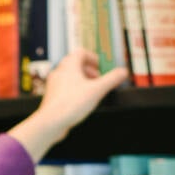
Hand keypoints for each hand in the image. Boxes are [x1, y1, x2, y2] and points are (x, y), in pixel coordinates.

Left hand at [8, 48, 128, 163]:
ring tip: (91, 90)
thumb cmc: (70, 104)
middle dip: (89, 70)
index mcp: (69, 66)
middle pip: (75, 64)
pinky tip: (80, 102)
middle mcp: (59, 72)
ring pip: (69, 77)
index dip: (92, 57)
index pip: (81, 52)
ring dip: (81, 81)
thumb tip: (123, 72)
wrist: (51, 122)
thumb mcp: (97, 90)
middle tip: (98, 79)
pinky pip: (64, 89)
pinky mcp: (52, 97)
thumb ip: (112, 79)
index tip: (100, 66)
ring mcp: (54, 85)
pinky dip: (74, 91)